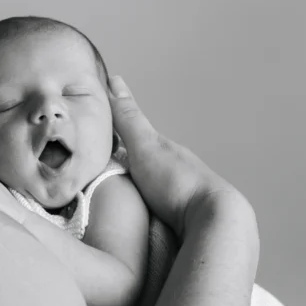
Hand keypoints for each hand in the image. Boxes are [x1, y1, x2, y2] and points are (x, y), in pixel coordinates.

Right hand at [108, 76, 251, 238]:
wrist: (212, 222)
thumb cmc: (178, 182)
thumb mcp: (146, 144)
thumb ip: (128, 118)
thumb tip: (113, 79)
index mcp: (163, 152)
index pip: (132, 138)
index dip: (113, 136)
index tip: (92, 136)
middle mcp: (170, 172)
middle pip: (139, 166)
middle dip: (120, 167)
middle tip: (94, 170)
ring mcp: (175, 200)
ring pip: (145, 192)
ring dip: (129, 194)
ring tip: (105, 201)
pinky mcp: (173, 226)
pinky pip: (148, 216)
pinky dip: (136, 215)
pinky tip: (127, 222)